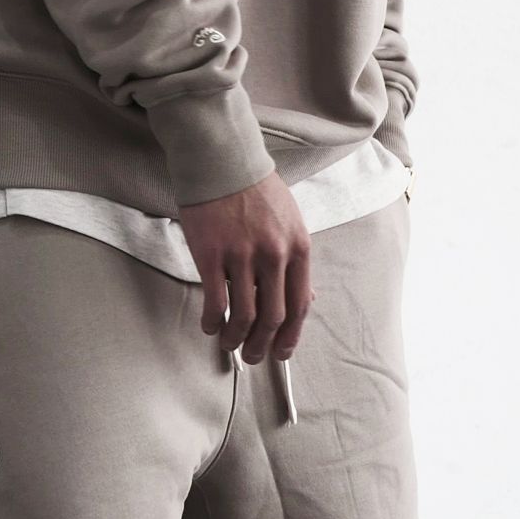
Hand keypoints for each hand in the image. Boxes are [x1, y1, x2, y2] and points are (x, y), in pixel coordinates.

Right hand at [177, 172, 311, 365]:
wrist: (223, 161)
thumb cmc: (256, 192)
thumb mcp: (290, 222)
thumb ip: (297, 260)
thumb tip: (309, 298)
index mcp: (299, 248)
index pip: (301, 305)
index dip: (291, 336)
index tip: (282, 351)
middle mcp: (275, 255)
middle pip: (274, 317)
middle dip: (264, 346)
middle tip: (253, 356)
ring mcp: (243, 256)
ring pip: (245, 316)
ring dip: (237, 339)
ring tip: (230, 345)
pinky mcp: (212, 255)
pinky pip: (216, 302)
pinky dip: (214, 322)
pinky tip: (211, 326)